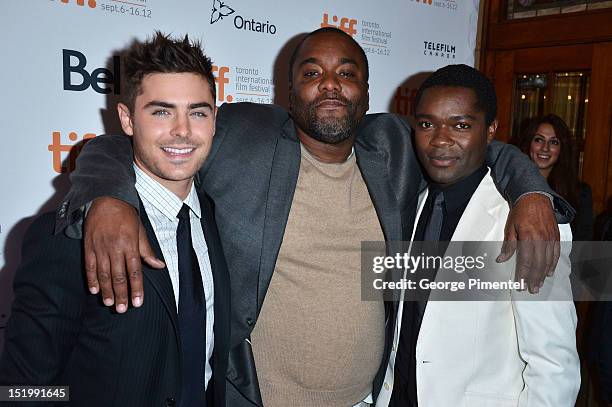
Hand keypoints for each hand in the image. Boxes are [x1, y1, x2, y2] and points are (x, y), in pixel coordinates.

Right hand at [84, 197, 164, 312]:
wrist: (106, 199)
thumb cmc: (126, 216)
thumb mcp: (141, 231)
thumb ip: (148, 251)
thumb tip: (160, 266)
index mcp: (130, 245)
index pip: (135, 271)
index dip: (137, 288)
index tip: (138, 303)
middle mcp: (115, 248)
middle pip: (119, 276)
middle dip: (121, 294)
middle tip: (121, 309)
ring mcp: (100, 247)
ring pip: (104, 274)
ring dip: (107, 290)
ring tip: (109, 303)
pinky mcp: (88, 246)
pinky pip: (89, 266)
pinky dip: (92, 279)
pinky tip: (94, 290)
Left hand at [497, 193, 559, 293]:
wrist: (535, 197)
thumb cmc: (520, 212)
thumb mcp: (510, 226)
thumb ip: (508, 245)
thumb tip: (501, 260)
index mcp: (528, 237)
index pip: (525, 261)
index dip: (523, 274)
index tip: (520, 284)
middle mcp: (541, 239)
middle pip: (538, 264)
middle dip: (534, 278)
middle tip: (531, 290)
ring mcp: (550, 238)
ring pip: (548, 261)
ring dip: (543, 274)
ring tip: (539, 284)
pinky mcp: (556, 236)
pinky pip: (556, 254)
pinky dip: (553, 264)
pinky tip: (550, 272)